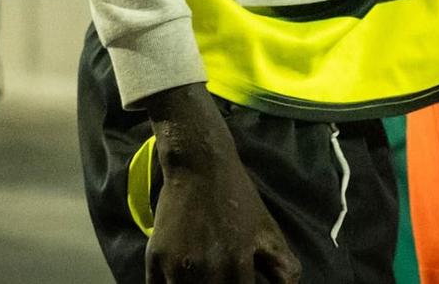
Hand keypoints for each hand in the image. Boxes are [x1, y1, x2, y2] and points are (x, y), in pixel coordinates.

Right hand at [143, 86, 300, 283]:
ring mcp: (175, 267)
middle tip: (221, 279)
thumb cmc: (238, 200)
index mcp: (235, 266)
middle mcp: (204, 271)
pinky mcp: (154, 259)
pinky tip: (182, 278)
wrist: (199, 165)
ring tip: (204, 276)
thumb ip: (284, 272)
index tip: (242, 283)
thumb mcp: (268, 233)